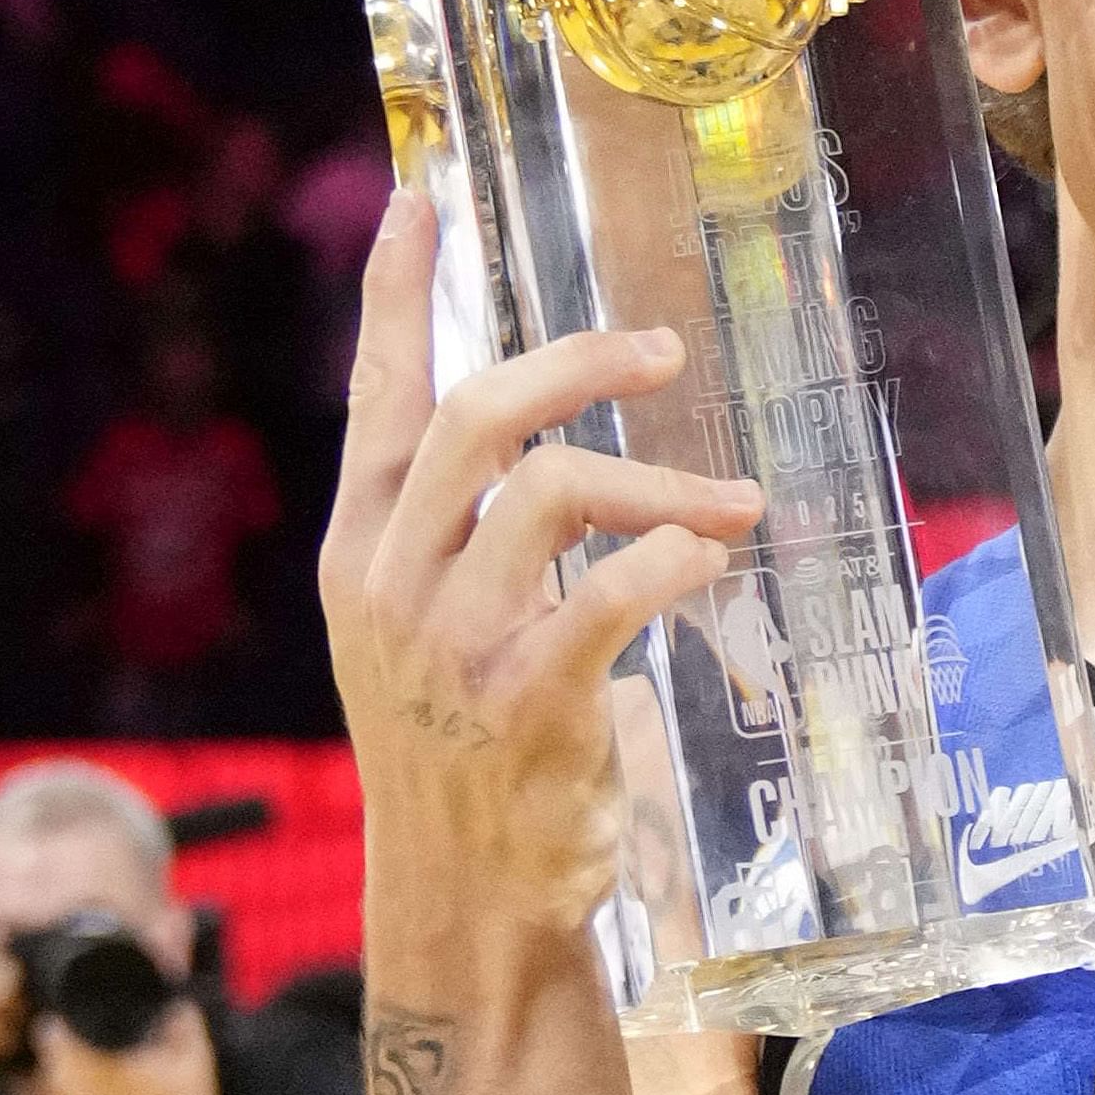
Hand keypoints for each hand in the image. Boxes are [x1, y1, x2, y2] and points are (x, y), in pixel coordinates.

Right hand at [322, 196, 764, 968]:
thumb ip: (452, 531)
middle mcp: (389, 582)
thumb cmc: (462, 748)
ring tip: (735, 504)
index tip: (421, 200)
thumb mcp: (419, 628)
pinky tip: (709, 562)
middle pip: (479, 416)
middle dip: (578, 363)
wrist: (464, 894)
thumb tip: (530, 433)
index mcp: (359, 549)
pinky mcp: (523, 700)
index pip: (376, 395)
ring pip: (552, 493)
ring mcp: (450, 643)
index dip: (397, 294)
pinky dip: (671, 561)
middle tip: (662, 350)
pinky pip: (608, 594)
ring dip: (662, 482)